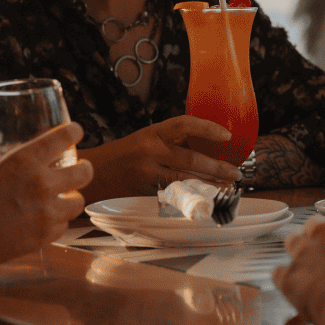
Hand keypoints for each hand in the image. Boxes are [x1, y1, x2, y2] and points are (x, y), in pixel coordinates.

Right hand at [0, 122, 92, 271]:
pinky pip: (63, 226)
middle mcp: (42, 185)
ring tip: (67, 196)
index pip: (63, 138)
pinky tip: (50, 218)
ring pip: (79, 203)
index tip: (76, 131)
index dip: (74, 131)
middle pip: (84, 172)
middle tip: (80, 167)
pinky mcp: (43, 238)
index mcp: (24, 161)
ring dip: (74, 197)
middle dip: (85, 167)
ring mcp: (46, 214)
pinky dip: (59, 220)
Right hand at [84, 115, 241, 195]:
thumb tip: (202, 147)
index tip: (227, 135)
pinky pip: (172, 194)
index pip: (184, 124)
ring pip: (185, 179)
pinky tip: (203, 200)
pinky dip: (189, 197)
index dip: (208, 128)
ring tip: (225, 188)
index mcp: (150, 134)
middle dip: (217, 167)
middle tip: (235, 172)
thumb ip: (167, 143)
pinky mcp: (144, 193)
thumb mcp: (142, 141)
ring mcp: (146, 174)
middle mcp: (149, 151)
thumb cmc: (119, 157)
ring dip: (208, 185)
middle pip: (190, 158)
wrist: (89, 175)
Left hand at [272, 212, 324, 324]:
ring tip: (308, 271)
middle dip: (317, 239)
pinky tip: (295, 291)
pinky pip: (278, 272)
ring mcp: (303, 251)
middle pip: (313, 226)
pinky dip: (285, 280)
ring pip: (292, 241)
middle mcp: (324, 231)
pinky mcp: (288, 275)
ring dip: (298, 252)